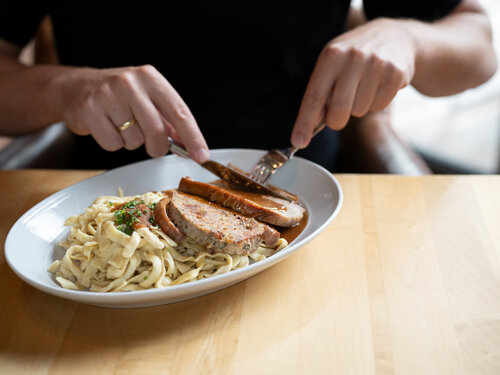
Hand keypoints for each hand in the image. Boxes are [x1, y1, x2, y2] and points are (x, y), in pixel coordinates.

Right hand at [55, 65, 208, 162]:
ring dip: (132, 142)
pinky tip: (106, 127)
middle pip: (157, 131)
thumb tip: (189, 145)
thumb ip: (168, 120)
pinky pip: (113, 144)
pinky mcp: (90, 110)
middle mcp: (130, 82)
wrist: (75, 87)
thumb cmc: (119, 96)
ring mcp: (108, 95)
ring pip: (135, 141)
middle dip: (158, 147)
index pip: (180, 112)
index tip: (202, 156)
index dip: (193, 137)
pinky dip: (113, 143)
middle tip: (154, 148)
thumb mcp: (147, 98)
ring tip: (121, 125)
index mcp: (150, 77)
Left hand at [291, 18, 416, 147]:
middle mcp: (353, 58)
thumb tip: (310, 125)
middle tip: (337, 115)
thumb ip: (320, 92)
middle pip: (339, 110)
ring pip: (360, 111)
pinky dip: (375, 103)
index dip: (305, 123)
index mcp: (331, 55)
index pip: (314, 96)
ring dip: (358, 108)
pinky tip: (377, 86)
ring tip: (362, 88)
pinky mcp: (396, 74)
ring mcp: (377, 65)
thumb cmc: (354, 57)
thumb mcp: (331, 64)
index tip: (298, 142)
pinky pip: (379, 107)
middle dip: (335, 121)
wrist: (394, 36)